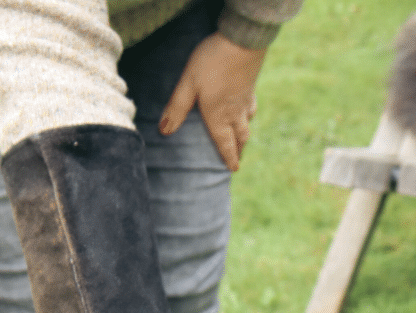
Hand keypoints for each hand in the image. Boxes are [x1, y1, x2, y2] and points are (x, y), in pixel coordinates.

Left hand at [159, 32, 265, 170]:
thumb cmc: (212, 62)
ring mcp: (245, 99)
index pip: (224, 143)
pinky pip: (251, 107)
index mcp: (218, 116)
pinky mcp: (251, 85)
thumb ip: (177, 107)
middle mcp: (235, 112)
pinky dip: (250, 115)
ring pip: (248, 124)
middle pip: (240, 138)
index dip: (228, 157)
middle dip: (239, 151)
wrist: (242, 40)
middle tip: (237, 161)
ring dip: (245, 136)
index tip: (233, 169)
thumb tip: (164, 132)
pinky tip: (248, 111)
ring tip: (243, 141)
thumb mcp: (188, 84)